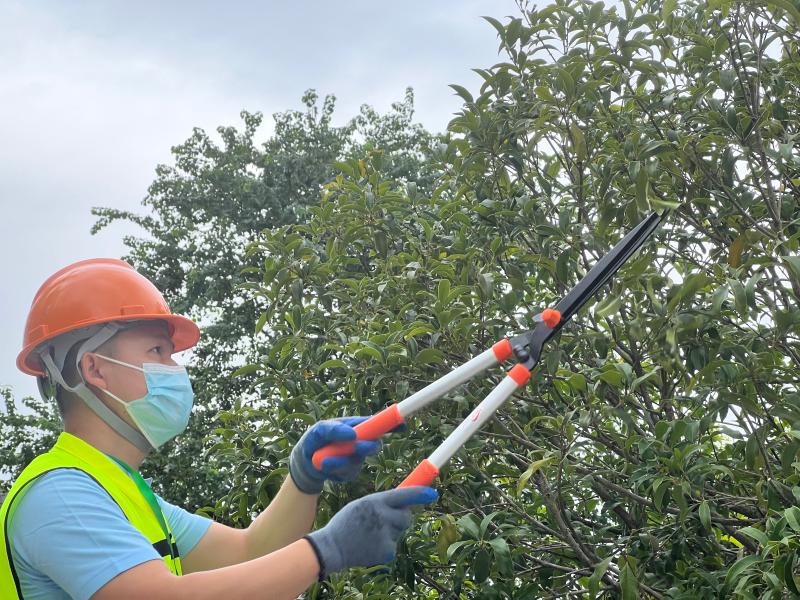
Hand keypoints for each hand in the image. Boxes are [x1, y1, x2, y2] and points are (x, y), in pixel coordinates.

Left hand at [289, 417, 379, 494]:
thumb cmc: (314, 440)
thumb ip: (334, 429)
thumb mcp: (319, 430)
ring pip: (358, 461)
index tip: (396, 427)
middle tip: (357, 448)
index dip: (387, 424)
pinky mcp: (352, 471)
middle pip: (374, 444)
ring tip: (324, 461)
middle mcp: (360, 441)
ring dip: (341, 462)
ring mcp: (357, 457)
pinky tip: (326, 467)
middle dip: (366, 447)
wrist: (305, 464)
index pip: (376, 423)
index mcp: (355, 426)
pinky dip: (336, 470)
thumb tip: (353, 434)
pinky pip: (349, 472)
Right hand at [304, 486, 437, 577]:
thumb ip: (381, 502)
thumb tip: (405, 502)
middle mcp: (382, 517)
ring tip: (371, 534)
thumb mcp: (362, 504)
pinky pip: (393, 544)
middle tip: (386, 520)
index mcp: (375, 501)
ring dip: (391, 531)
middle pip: (406, 516)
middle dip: (401, 517)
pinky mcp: (386, 551)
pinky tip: (370, 545)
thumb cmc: (347, 523)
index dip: (420, 493)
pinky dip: (385, 545)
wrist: (332, 547)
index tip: (433, 494)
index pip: (404, 495)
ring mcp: (385, 535)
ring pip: (399, 531)